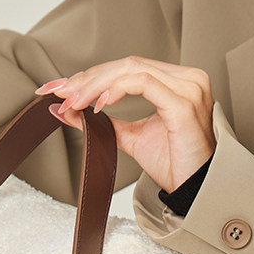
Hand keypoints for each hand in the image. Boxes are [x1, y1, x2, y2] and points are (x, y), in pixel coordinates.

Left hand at [36, 57, 215, 192]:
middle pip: (126, 64)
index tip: (61, 89)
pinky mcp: (184, 103)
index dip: (91, 76)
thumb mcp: (130, 138)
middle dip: (87, 79)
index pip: (127, 68)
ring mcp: (187, 87)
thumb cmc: (172, 164)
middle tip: (60, 93)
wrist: (193, 189)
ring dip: (96, 85)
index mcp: (176, 81)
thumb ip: (103, 122)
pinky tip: (99, 104)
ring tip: (74, 102)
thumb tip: (66, 111)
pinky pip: (144, 83)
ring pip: (131, 69)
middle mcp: (185, 78)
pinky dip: (117, 89)